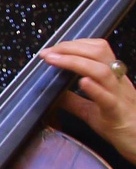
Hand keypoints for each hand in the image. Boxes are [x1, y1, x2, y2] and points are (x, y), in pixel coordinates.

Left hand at [45, 38, 135, 158]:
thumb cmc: (120, 125)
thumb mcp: (92, 110)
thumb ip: (74, 100)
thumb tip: (53, 92)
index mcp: (112, 78)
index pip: (98, 49)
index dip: (74, 44)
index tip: (53, 48)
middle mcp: (117, 82)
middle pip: (99, 52)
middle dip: (70, 48)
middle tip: (48, 52)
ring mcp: (119, 96)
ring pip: (102, 71)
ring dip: (75, 62)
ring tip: (54, 60)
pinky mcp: (117, 114)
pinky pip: (108, 98)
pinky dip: (94, 88)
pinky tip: (82, 82)